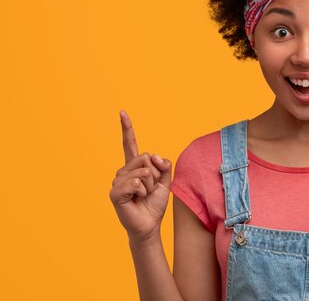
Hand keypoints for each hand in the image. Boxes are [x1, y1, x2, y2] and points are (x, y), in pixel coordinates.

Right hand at [109, 110, 171, 241]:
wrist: (149, 224)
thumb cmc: (154, 203)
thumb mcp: (165, 180)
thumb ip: (163, 164)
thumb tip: (153, 156)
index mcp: (134, 166)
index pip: (130, 144)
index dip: (127, 128)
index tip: (122, 112)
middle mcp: (123, 171)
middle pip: (146, 157)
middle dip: (155, 174)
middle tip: (149, 189)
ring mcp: (117, 181)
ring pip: (144, 171)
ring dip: (150, 185)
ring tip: (143, 196)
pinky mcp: (115, 192)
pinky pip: (137, 182)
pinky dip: (143, 191)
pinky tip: (136, 200)